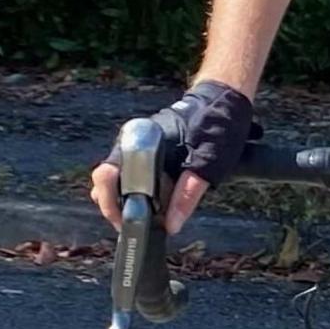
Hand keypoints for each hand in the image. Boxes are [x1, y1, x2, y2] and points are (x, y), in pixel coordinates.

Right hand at [85, 79, 255, 235]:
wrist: (223, 103)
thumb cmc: (216, 128)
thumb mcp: (207, 165)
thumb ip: (188, 195)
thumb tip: (171, 224)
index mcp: (141, 140)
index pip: (108, 174)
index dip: (111, 203)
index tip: (124, 222)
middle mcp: (132, 140)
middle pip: (105, 180)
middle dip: (114, 206)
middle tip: (131, 225)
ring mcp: (135, 145)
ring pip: (114, 179)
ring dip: (121, 201)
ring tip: (140, 219)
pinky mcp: (144, 152)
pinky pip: (128, 176)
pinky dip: (132, 193)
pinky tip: (148, 207)